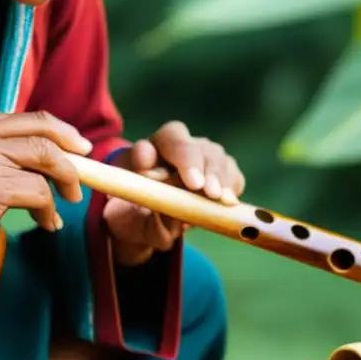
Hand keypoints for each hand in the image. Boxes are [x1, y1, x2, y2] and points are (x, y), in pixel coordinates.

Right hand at [0, 111, 90, 253]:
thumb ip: (1, 150)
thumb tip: (46, 160)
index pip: (34, 118)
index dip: (63, 132)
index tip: (80, 147)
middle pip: (46, 135)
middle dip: (71, 159)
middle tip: (79, 181)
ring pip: (47, 162)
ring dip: (63, 186)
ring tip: (61, 206)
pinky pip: (38, 192)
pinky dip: (48, 210)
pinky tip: (45, 222)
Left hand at [102, 121, 245, 266]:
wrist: (142, 222)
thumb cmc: (132, 209)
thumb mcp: (126, 206)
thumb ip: (136, 191)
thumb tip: (149, 169)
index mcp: (154, 147)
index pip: (173, 137)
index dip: (186, 157)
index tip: (193, 183)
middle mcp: (184, 147)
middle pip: (202, 148)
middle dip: (208, 171)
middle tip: (211, 193)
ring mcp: (205, 159)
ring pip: (220, 160)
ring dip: (222, 180)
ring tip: (222, 200)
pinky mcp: (222, 176)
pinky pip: (234, 177)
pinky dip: (232, 189)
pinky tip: (229, 203)